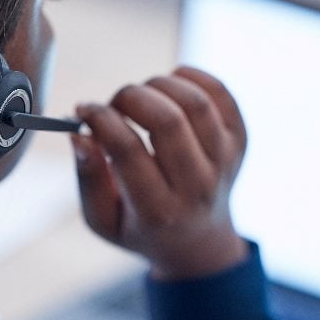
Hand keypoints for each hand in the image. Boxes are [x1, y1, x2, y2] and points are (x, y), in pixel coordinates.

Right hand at [71, 67, 248, 279]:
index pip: (127, 150)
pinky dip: (192, 78)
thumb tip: (80, 135)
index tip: (84, 110)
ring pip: (195, 102)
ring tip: (143, 96)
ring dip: (159, 84)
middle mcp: (197, 187)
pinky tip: (170, 88)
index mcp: (157, 210)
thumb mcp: (103, 220)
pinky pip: (221, 94)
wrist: (198, 242)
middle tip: (116, 104)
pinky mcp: (239, 142)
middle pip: (167, 121)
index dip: (100, 119)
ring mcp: (224, 162)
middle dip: (130, 97)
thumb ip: (88, 179)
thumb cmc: (142, 227)